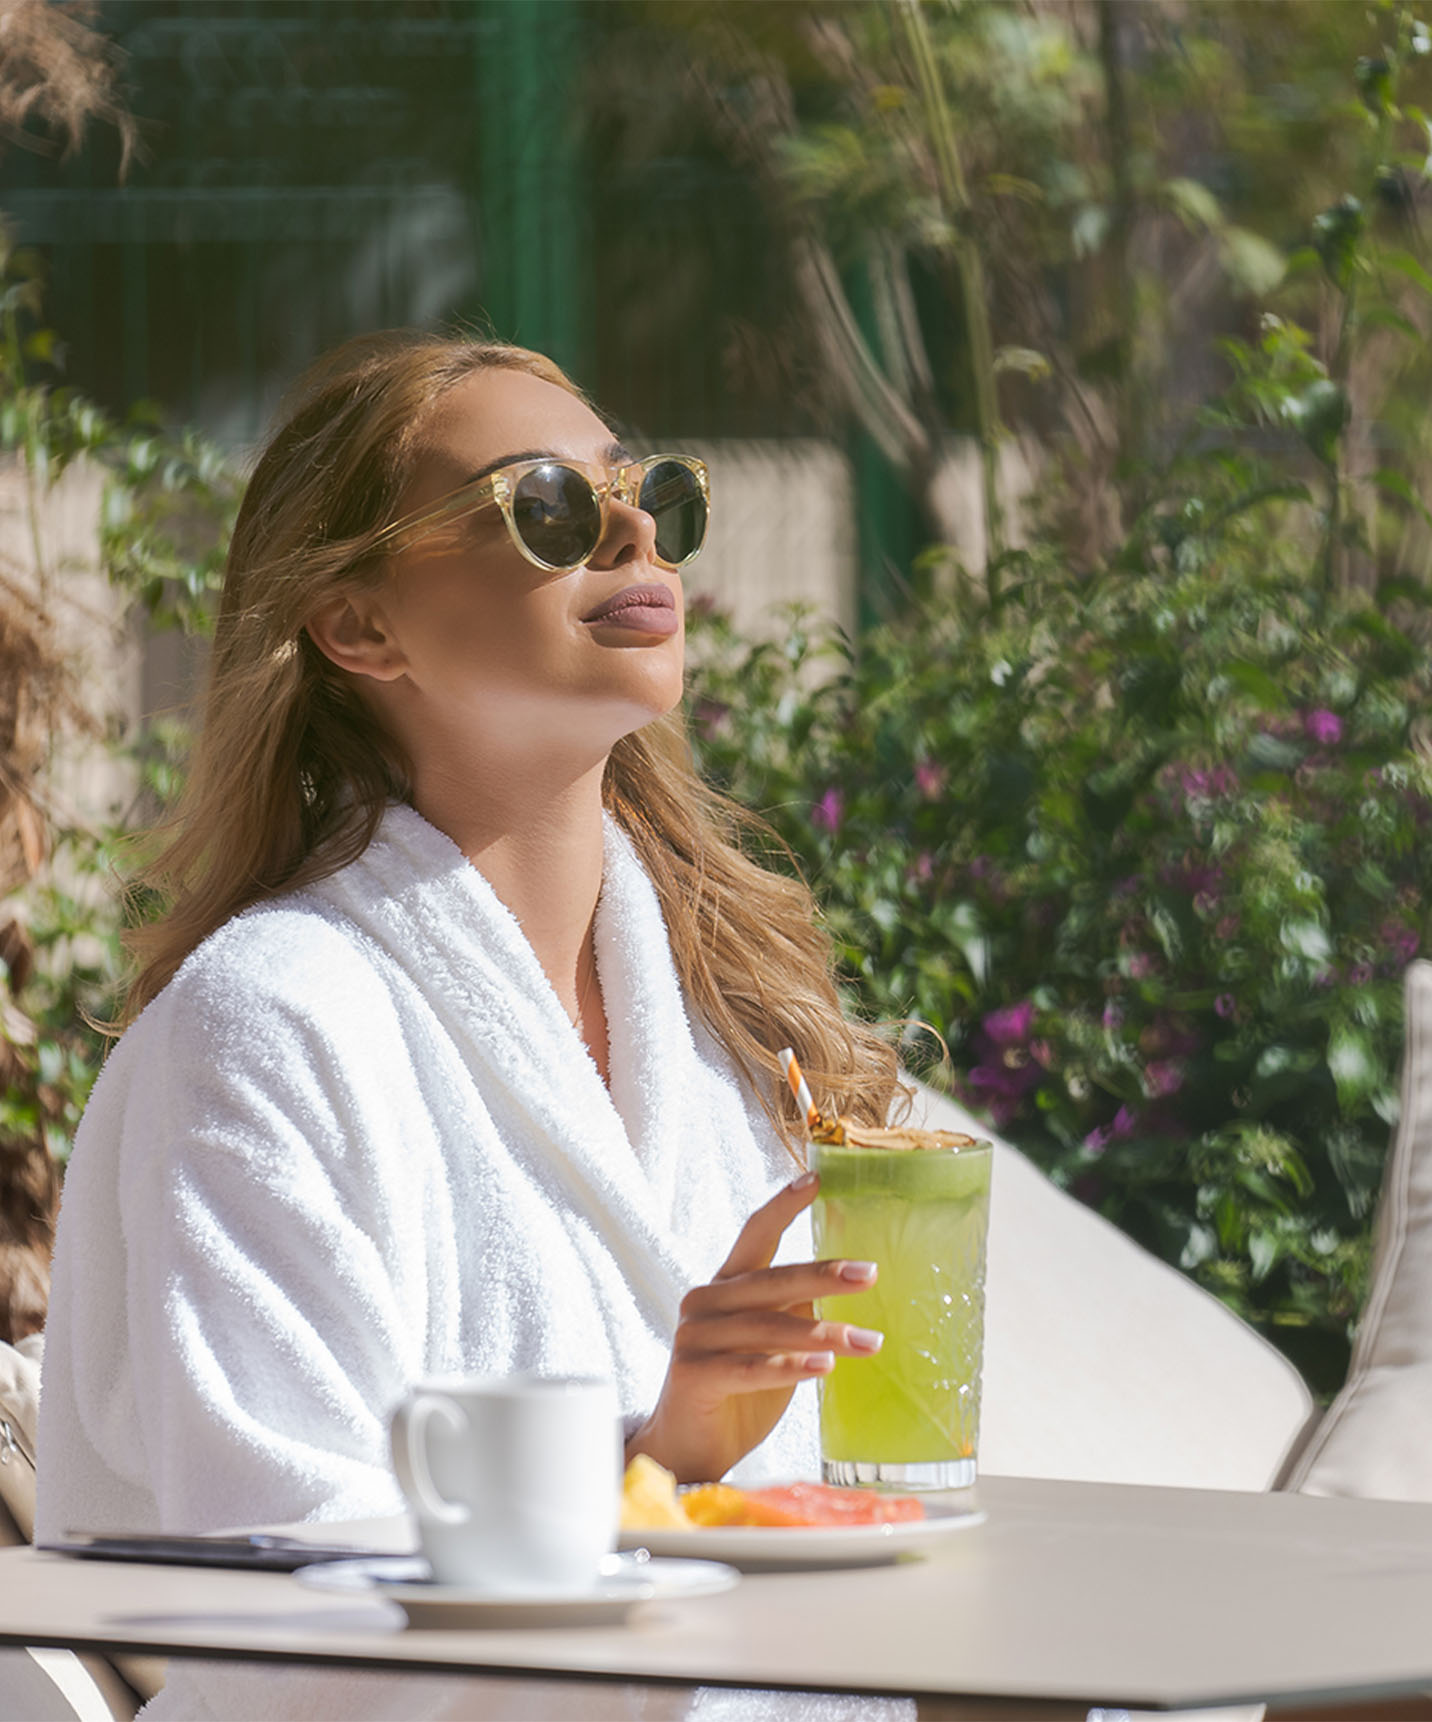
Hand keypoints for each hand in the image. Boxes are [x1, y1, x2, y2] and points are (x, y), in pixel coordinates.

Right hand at [625, 1171, 881, 1483]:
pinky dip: (790, 1367)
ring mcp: (694, 1337)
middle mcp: (705, 1301)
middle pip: (771, 1280)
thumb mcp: (772, 1341)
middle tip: (870, 1274)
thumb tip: (853, 1283)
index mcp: (726, 1285)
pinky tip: (826, 1368)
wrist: (689, 1447)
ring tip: (869, 1342)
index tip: (817, 1178)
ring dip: (823, 1335)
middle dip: (824, 1276)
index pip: (755, 1234)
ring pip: (768, 1327)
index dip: (784, 1205)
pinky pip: (750, 1367)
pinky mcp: (692, 1375)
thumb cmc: (738, 1390)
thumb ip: (794, 1311)